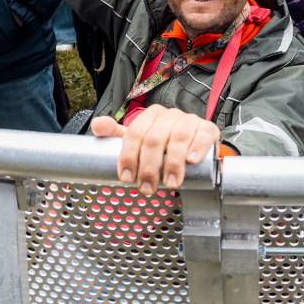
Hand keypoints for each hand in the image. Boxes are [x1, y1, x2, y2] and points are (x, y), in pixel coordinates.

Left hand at [90, 104, 220, 193]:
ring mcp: (189, 120)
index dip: (129, 156)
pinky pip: (202, 135)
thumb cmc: (162, 142)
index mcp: (150, 115)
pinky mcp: (206, 129)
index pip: (135, 133)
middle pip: (155, 139)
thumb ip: (116, 134)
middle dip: (149, 167)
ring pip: (178, 138)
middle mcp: (169, 115)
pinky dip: (197, 148)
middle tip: (147, 188)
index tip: (127, 178)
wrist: (192, 140)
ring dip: (173, 163)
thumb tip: (97, 125)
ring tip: (170, 183)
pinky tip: (192, 161)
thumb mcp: (139, 139)